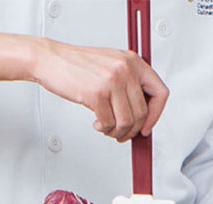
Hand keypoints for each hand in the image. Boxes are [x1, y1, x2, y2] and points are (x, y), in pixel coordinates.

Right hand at [31, 39, 168, 141]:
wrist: (51, 60)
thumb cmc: (78, 65)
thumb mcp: (112, 65)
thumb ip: (129, 84)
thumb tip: (141, 113)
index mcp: (133, 61)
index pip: (160, 92)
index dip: (156, 114)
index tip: (147, 126)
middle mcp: (126, 69)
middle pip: (142, 112)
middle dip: (132, 130)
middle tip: (123, 133)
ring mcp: (112, 81)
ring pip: (127, 121)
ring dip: (118, 132)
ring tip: (108, 128)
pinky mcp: (96, 94)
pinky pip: (109, 122)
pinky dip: (104, 128)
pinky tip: (98, 123)